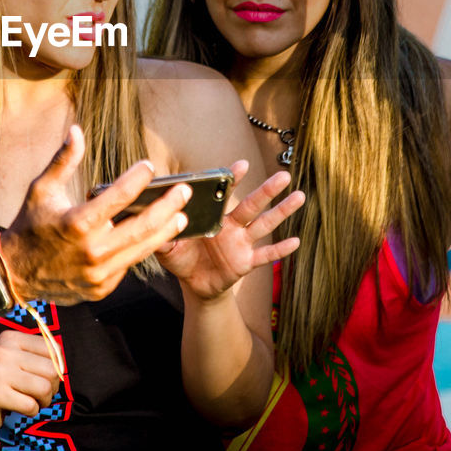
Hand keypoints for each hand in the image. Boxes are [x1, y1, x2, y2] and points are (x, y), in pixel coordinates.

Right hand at [0, 125, 189, 303]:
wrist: (15, 274)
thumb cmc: (29, 226)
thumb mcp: (41, 189)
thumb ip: (63, 160)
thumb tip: (77, 131)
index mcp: (77, 222)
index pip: (118, 196)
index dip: (137, 179)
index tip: (149, 167)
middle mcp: (91, 250)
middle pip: (142, 226)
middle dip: (167, 207)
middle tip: (184, 192)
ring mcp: (98, 273)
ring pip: (142, 249)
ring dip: (165, 231)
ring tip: (181, 215)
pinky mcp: (101, 288)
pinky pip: (128, 265)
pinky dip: (142, 249)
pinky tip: (155, 236)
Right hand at [0, 328, 61, 416]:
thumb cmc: (1, 378)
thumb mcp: (15, 357)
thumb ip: (37, 354)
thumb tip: (61, 364)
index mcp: (10, 338)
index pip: (52, 349)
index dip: (57, 367)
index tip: (47, 376)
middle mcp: (3, 351)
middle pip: (51, 370)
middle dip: (52, 386)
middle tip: (42, 393)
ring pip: (44, 388)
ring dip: (44, 400)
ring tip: (34, 400)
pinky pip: (31, 406)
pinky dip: (32, 411)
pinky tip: (21, 407)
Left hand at [157, 166, 304, 300]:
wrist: (194, 285)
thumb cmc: (183, 259)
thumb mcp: (167, 247)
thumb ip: (161, 233)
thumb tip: (151, 220)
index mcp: (214, 216)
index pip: (224, 194)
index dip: (233, 179)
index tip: (242, 164)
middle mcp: (231, 225)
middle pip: (251, 204)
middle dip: (267, 190)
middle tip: (283, 175)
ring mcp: (241, 243)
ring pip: (264, 224)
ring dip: (281, 212)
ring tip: (299, 196)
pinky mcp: (246, 262)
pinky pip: (265, 256)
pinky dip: (280, 250)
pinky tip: (296, 242)